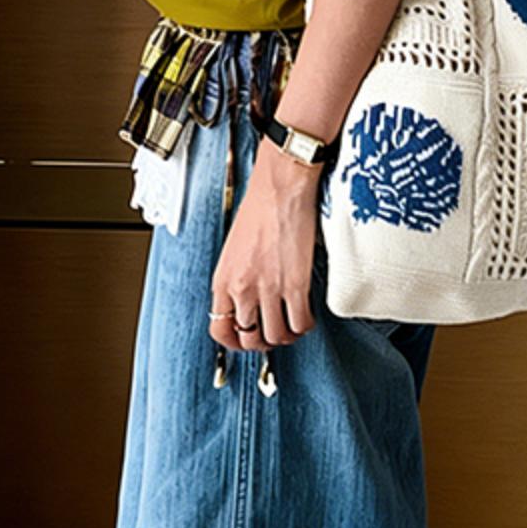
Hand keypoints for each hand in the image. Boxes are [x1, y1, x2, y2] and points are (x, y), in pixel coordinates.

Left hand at [209, 142, 321, 348]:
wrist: (282, 186)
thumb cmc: (260, 205)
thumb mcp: (235, 247)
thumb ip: (237, 276)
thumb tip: (247, 298)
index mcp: (223, 279)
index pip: (219, 328)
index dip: (233, 342)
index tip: (245, 340)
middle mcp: (242, 289)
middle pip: (250, 338)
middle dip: (263, 341)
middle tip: (274, 332)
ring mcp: (269, 289)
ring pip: (276, 336)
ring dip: (286, 336)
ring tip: (292, 325)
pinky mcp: (296, 285)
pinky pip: (300, 323)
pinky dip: (305, 326)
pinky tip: (307, 315)